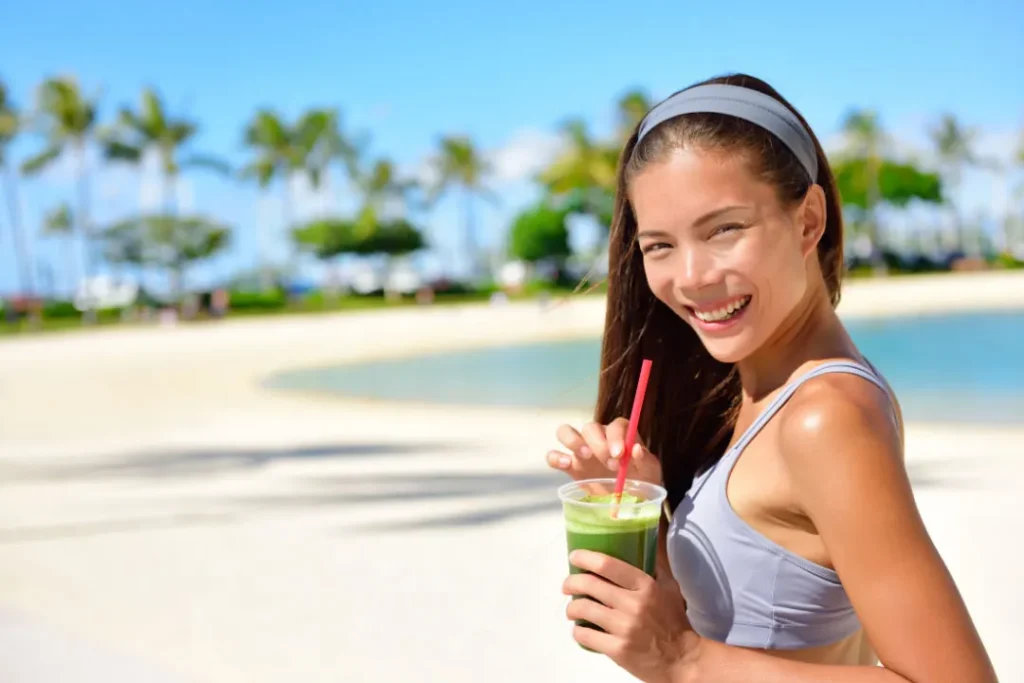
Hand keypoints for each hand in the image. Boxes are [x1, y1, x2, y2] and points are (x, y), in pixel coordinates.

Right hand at [546, 417, 661, 483]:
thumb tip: (636, 449)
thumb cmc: (642, 483)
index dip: (616, 436)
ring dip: (573, 440)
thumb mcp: (651, 473)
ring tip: (585, 456)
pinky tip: (565, 464)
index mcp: (620, 436)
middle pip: (591, 427)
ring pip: (566, 431)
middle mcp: (599, 438)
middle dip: (598, 443)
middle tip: (610, 464)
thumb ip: (645, 460)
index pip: (616, 425)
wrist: (629, 502)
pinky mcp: (569, 466)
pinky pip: (553, 455)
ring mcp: (581, 451)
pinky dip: (555, 457)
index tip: (620, 454)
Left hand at [563, 550, 699, 682]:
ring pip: (583, 609)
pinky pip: (585, 636)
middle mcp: (633, 604)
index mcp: (646, 586)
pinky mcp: (617, 650)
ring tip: (572, 609)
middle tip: (567, 586)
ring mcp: (624, 628)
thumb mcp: (669, 588)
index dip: (585, 558)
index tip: (574, 556)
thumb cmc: (674, 622)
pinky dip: (577, 632)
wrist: (682, 660)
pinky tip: (580, 630)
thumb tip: (639, 543)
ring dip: (571, 608)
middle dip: (570, 583)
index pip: (608, 565)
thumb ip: (653, 567)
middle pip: (589, 585)